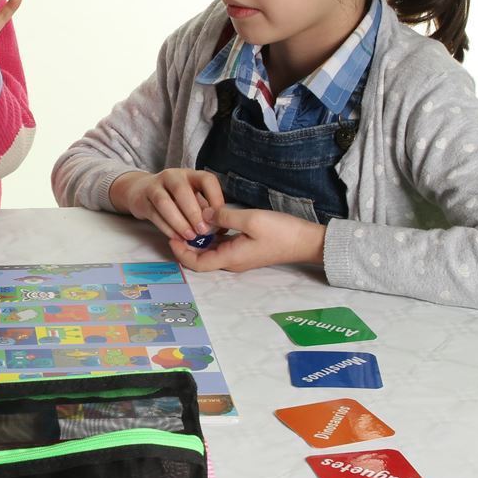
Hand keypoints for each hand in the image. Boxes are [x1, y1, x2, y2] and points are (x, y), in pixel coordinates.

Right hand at [110, 168, 224, 241]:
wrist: (141, 191)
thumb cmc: (173, 197)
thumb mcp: (192, 198)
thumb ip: (204, 210)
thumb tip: (221, 228)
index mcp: (190, 175)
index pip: (206, 179)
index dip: (215, 197)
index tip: (219, 217)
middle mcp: (172, 177)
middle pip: (182, 191)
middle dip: (194, 212)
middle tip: (203, 231)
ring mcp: (155, 186)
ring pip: (164, 202)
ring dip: (178, 221)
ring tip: (189, 236)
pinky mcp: (142, 200)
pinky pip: (154, 214)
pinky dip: (166, 228)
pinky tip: (176, 238)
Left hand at [171, 205, 325, 272]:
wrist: (306, 241)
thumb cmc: (281, 232)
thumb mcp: (251, 219)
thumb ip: (224, 217)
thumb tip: (203, 214)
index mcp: (230, 258)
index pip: (196, 263)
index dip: (180, 252)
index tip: (171, 235)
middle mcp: (231, 261)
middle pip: (200, 258)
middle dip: (185, 244)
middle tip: (175, 224)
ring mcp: (238, 256)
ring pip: (210, 251)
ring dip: (197, 239)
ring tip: (188, 220)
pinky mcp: (244, 249)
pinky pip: (221, 245)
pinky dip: (210, 236)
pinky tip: (208, 220)